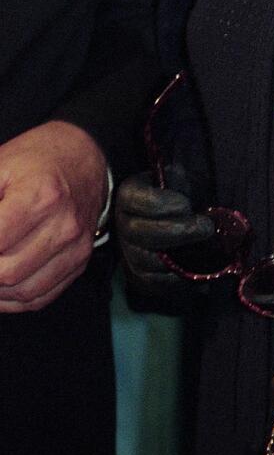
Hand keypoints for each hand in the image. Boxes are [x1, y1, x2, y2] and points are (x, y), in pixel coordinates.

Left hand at [0, 122, 108, 311]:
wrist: (84, 154)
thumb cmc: (37, 159)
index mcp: (41, 195)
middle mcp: (64, 224)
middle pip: (7, 273)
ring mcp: (75, 245)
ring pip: (23, 291)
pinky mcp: (79, 260)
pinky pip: (40, 297)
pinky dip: (13, 300)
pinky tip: (0, 286)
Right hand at [115, 166, 215, 298]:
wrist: (163, 213)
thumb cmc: (173, 190)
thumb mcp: (175, 175)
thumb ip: (182, 179)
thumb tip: (195, 185)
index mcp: (128, 195)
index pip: (140, 201)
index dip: (165, 204)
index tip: (188, 205)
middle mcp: (121, 225)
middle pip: (142, 234)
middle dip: (178, 232)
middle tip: (206, 228)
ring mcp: (127, 253)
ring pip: (146, 263)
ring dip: (178, 258)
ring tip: (205, 250)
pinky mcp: (136, 276)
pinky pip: (153, 284)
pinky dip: (176, 281)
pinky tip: (197, 271)